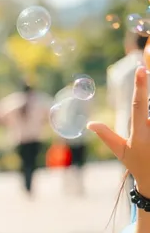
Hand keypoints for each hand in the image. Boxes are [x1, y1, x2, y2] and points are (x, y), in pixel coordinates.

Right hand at [88, 66, 149, 193]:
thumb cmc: (138, 164)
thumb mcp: (121, 152)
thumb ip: (106, 135)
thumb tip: (90, 124)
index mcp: (139, 135)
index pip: (138, 105)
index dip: (139, 86)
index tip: (141, 68)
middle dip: (148, 113)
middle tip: (147, 125)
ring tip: (149, 142)